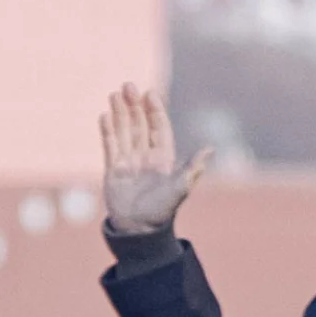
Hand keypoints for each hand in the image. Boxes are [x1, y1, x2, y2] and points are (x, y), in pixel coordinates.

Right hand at [97, 83, 212, 235]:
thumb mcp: (180, 188)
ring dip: (120, 113)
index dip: (155, 111)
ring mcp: (128, 162)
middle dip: (134, 105)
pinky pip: (110, 146)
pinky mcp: (113, 170)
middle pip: (139, 125)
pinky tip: (105, 115)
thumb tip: (210, 149)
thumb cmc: (163, 211)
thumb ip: (193, 168)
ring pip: (124, 131)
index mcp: (163, 158)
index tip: (150, 93)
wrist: (139, 230)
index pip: (159, 128)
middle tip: (128, 85)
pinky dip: (108, 131)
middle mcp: (146, 156)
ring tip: (115, 94)